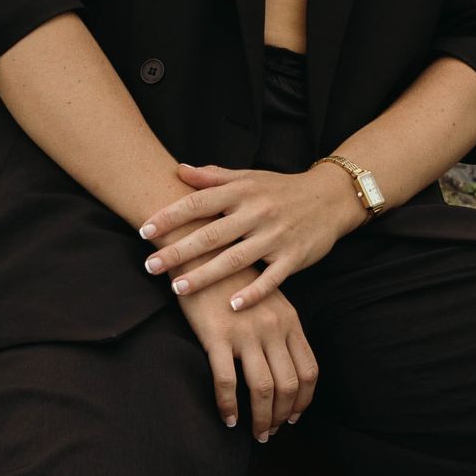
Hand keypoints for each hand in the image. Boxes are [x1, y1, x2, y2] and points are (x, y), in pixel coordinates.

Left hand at [138, 161, 359, 311]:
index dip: (170, 216)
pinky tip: (232, 305)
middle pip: (211, 234)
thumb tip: (179, 170)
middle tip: (150, 265)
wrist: (330, 198)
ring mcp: (276, 236)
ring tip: (177, 288)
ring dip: (205, 275)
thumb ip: (214, 176)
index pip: (199, 202)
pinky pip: (271, 278)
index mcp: (242, 191)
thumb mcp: (249, 177)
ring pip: (235, 259)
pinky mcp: (294, 257)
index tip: (144, 230)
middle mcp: (257, 212)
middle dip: (179, 251)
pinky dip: (254, 292)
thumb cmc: (281, 189)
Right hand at [174, 281, 319, 437]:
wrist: (199, 253)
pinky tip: (228, 418)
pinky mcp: (217, 336)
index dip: (304, 400)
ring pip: (263, 388)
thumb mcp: (267, 298)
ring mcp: (246, 332)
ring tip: (255, 433)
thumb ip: (279, 327)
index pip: (309, 370)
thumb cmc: (230, 279)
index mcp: (289, 320)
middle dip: (282, 415)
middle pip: (289, 384)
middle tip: (271, 431)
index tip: (294, 416)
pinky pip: (228, 381)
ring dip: (262, 418)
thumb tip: (282, 365)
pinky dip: (229, 405)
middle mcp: (273, 327)